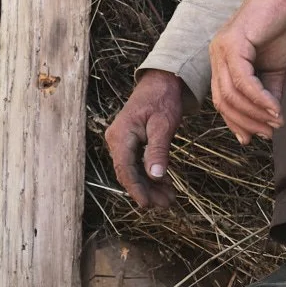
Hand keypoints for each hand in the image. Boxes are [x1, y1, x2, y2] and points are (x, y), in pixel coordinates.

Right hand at [105, 69, 184, 209]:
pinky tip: (164, 185)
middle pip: (128, 174)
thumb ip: (158, 150)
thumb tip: (155, 176)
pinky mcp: (130, 143)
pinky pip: (137, 164)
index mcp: (121, 136)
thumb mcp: (163, 125)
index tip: (148, 205)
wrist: (161, 81)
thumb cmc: (162, 99)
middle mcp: (116, 140)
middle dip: (146, 191)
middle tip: (166, 205)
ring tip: (168, 199)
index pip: (125, 170)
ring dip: (150, 186)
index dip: (136, 190)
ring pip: (133, 171)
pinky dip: (150, 175)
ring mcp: (122, 142)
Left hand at [209, 0, 285, 143]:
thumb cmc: (280, 25)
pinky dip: (261, 99)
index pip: (222, 100)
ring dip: (256, 113)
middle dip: (247, 122)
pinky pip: (244, 81)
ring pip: (233, 94)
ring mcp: (222, 48)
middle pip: (223, 101)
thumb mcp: (274, 68)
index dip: (237, 122)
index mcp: (222, 61)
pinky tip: (275, 109)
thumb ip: (269, 93)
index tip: (254, 137)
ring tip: (277, 122)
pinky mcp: (234, 43)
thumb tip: (272, 121)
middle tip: (269, 133)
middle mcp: (216, 55)